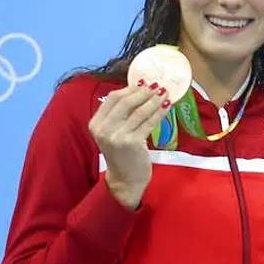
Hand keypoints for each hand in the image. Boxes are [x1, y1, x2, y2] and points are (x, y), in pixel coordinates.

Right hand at [88, 82, 170, 210]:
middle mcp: (104, 129)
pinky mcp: (133, 143)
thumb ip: (119, 115)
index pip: (112, 98)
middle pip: (125, 102)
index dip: (129, 89)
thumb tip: (138, 90)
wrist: (125, 180)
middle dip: (143, 92)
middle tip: (158, 85)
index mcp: (96, 124)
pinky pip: (149, 122)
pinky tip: (167, 106)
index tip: (143, 83)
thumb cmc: (121, 154)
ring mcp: (118, 136)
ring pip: (139, 111)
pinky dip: (159, 112)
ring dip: (154, 100)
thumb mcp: (113, 133)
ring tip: (165, 93)